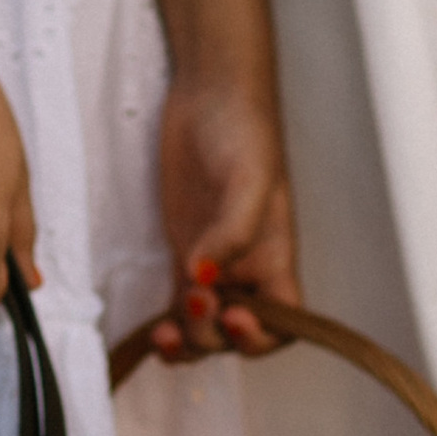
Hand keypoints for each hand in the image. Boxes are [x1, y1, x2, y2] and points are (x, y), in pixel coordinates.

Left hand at [149, 69, 296, 358]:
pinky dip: (166, 326)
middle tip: (193, 300)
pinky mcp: (182, 250)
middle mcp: (246, 268)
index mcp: (274, 256)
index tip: (235, 317)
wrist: (208, 94)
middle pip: (234, 334)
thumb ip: (233, 232)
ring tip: (162, 333)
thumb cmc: (243, 128)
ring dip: (185, 341)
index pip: (284, 322)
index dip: (263, 336)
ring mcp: (210, 261)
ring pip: (202, 327)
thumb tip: (203, 278)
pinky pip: (177, 305)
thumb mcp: (247, 178)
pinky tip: (151, 332)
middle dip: (212, 334)